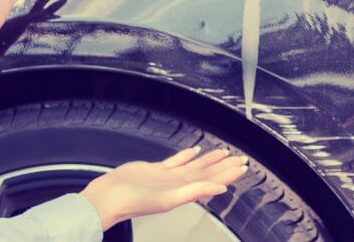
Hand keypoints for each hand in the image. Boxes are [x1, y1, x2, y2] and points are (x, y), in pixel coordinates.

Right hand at [79, 147, 248, 230]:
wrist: (110, 197)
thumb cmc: (133, 202)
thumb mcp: (168, 199)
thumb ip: (195, 192)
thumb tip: (221, 189)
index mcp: (183, 192)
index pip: (212, 181)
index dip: (228, 173)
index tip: (243, 167)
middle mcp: (178, 184)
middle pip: (206, 173)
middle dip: (223, 165)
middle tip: (239, 158)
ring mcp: (167, 177)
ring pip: (193, 166)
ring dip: (208, 160)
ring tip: (223, 153)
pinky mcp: (154, 170)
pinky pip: (175, 161)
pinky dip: (185, 155)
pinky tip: (193, 151)